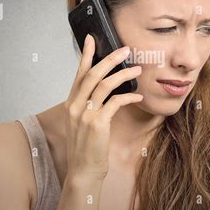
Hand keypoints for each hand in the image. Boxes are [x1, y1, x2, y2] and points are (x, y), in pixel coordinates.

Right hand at [63, 34, 142, 182]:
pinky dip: (128, 96)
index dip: (86, 55)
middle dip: (109, 59)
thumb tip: (107, 88)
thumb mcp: (83, 122)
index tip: (92, 39)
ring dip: (122, 75)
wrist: (83, 170)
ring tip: (137, 69)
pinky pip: (115, 102)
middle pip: (92, 74)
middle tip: (124, 49)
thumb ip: (90, 105)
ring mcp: (85, 115)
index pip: (78, 74)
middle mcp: (75, 106)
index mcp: (71, 103)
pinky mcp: (97, 124)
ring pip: (103, 85)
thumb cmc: (87, 146)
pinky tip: (138, 96)